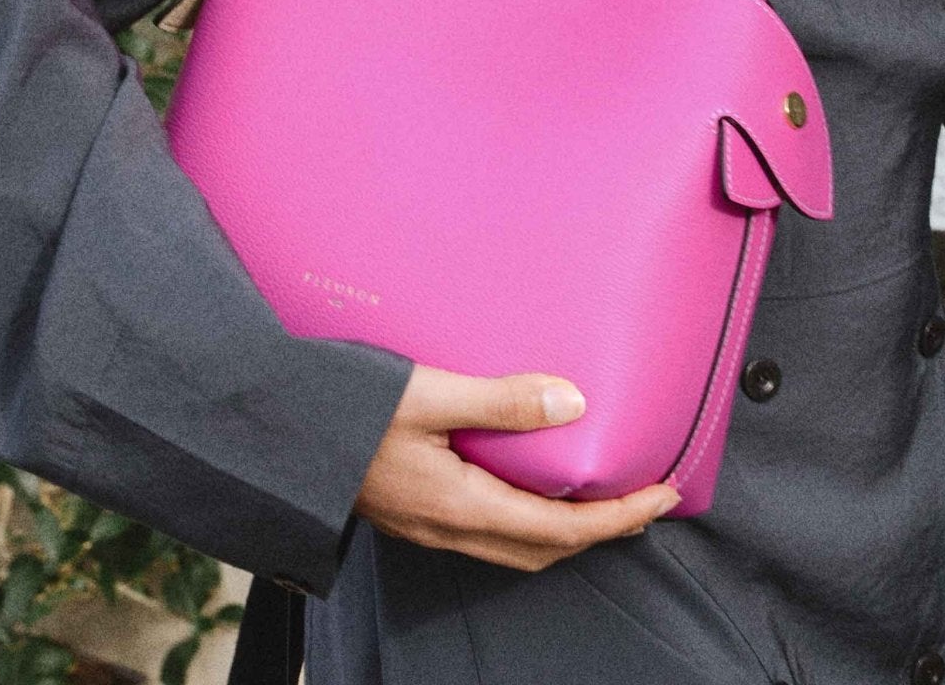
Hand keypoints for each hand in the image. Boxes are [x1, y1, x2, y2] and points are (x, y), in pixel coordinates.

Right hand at [352, 363, 681, 570]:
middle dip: (602, 531)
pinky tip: (529, 486)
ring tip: (598, 496)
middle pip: (546, 551)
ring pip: (517, 549)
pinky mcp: (414, 516)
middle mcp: (450, 530)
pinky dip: (528, 521)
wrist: (281, 427)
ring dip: (566, 531)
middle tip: (644, 499)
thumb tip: (574, 404)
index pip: (562, 530)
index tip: (663, 496)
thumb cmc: (349, 407)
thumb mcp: (429, 392)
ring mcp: (428, 529)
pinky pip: (489, 535)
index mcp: (462, 506)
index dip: (619, 517)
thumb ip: (502, 400)